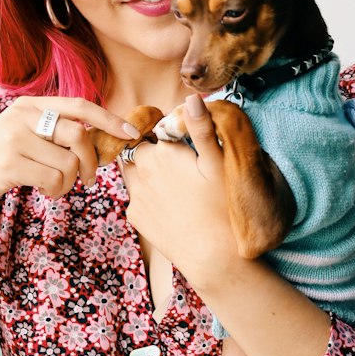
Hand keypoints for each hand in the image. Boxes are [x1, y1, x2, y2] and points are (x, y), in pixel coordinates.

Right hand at [0, 97, 140, 211]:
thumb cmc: (0, 160)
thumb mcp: (25, 135)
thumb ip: (55, 132)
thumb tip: (102, 139)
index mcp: (30, 106)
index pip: (80, 105)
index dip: (110, 119)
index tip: (131, 133)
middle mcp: (22, 117)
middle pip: (79, 135)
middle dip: (91, 162)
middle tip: (87, 179)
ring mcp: (14, 139)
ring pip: (68, 162)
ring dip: (68, 182)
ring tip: (54, 186)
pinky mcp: (10, 163)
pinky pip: (54, 179)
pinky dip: (56, 191)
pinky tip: (43, 190)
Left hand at [122, 95, 242, 287]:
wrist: (212, 257)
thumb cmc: (221, 208)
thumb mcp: (218, 164)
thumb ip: (202, 128)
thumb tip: (192, 98)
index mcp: (161, 153)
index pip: (151, 129)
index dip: (165, 133)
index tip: (180, 142)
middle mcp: (140, 171)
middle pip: (138, 149)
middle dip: (152, 151)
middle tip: (178, 164)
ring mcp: (135, 195)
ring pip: (133, 171)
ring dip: (147, 172)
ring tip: (174, 185)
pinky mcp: (135, 216)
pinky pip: (135, 196)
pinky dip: (147, 195)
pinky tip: (169, 205)